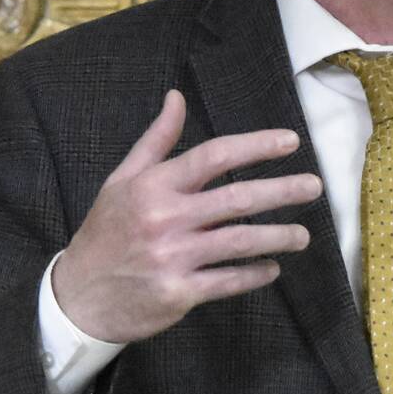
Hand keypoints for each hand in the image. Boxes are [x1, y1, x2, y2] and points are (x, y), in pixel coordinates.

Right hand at [51, 90, 322, 343]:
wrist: (78, 296)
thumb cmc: (105, 233)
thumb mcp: (122, 180)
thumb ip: (156, 140)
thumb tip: (177, 97)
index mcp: (153, 186)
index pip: (213, 156)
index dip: (256, 145)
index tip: (290, 141)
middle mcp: (165, 218)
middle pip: (236, 199)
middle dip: (281, 191)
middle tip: (314, 186)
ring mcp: (173, 257)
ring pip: (240, 242)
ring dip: (278, 236)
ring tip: (303, 235)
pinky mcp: (178, 293)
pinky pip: (228, 281)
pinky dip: (255, 274)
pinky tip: (272, 267)